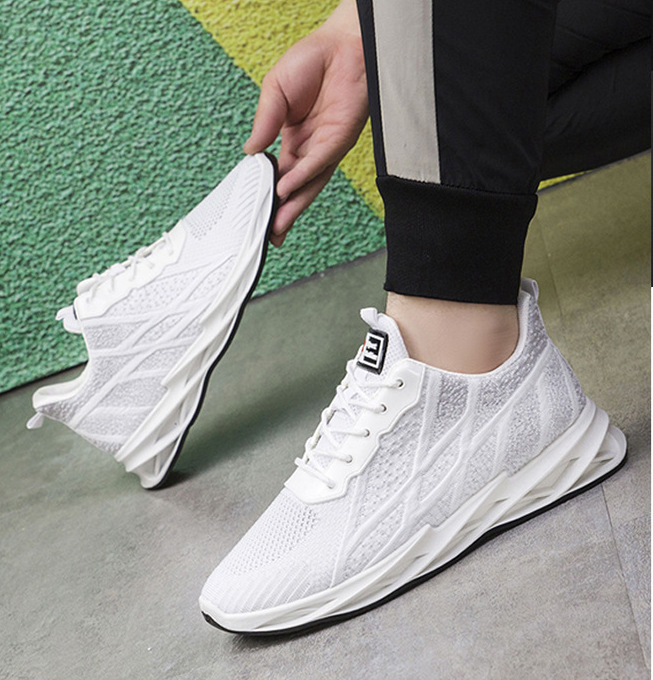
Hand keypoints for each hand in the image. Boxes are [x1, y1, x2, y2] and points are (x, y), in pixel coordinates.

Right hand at [243, 0, 368, 245]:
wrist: (343, 44)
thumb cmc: (311, 60)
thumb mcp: (274, 90)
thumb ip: (263, 123)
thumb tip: (249, 151)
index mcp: (291, 137)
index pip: (276, 172)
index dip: (266, 192)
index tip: (254, 211)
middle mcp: (308, 148)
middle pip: (292, 187)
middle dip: (280, 211)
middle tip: (267, 234)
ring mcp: (324, 147)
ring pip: (307, 184)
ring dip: (291, 206)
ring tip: (276, 227)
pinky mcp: (338, 141)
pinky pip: (317, 164)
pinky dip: (300, 177)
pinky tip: (285, 189)